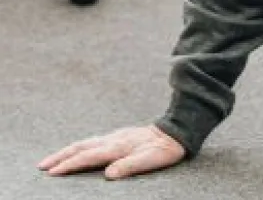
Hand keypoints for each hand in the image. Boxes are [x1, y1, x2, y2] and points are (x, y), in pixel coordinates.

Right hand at [38, 125, 185, 179]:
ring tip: (52, 159)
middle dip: (60, 157)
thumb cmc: (165, 149)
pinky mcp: (118, 136)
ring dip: (66, 151)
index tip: (52, 173)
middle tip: (42, 166)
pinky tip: (77, 150)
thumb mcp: (151, 159)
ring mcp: (114, 136)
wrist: (177, 131)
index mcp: (117, 147)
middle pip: (80, 148)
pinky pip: (92, 141)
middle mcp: (112, 140)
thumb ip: (129, 166)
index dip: (69, 165)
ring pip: (85, 143)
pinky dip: (78, 146)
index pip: (87, 157)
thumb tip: (108, 175)